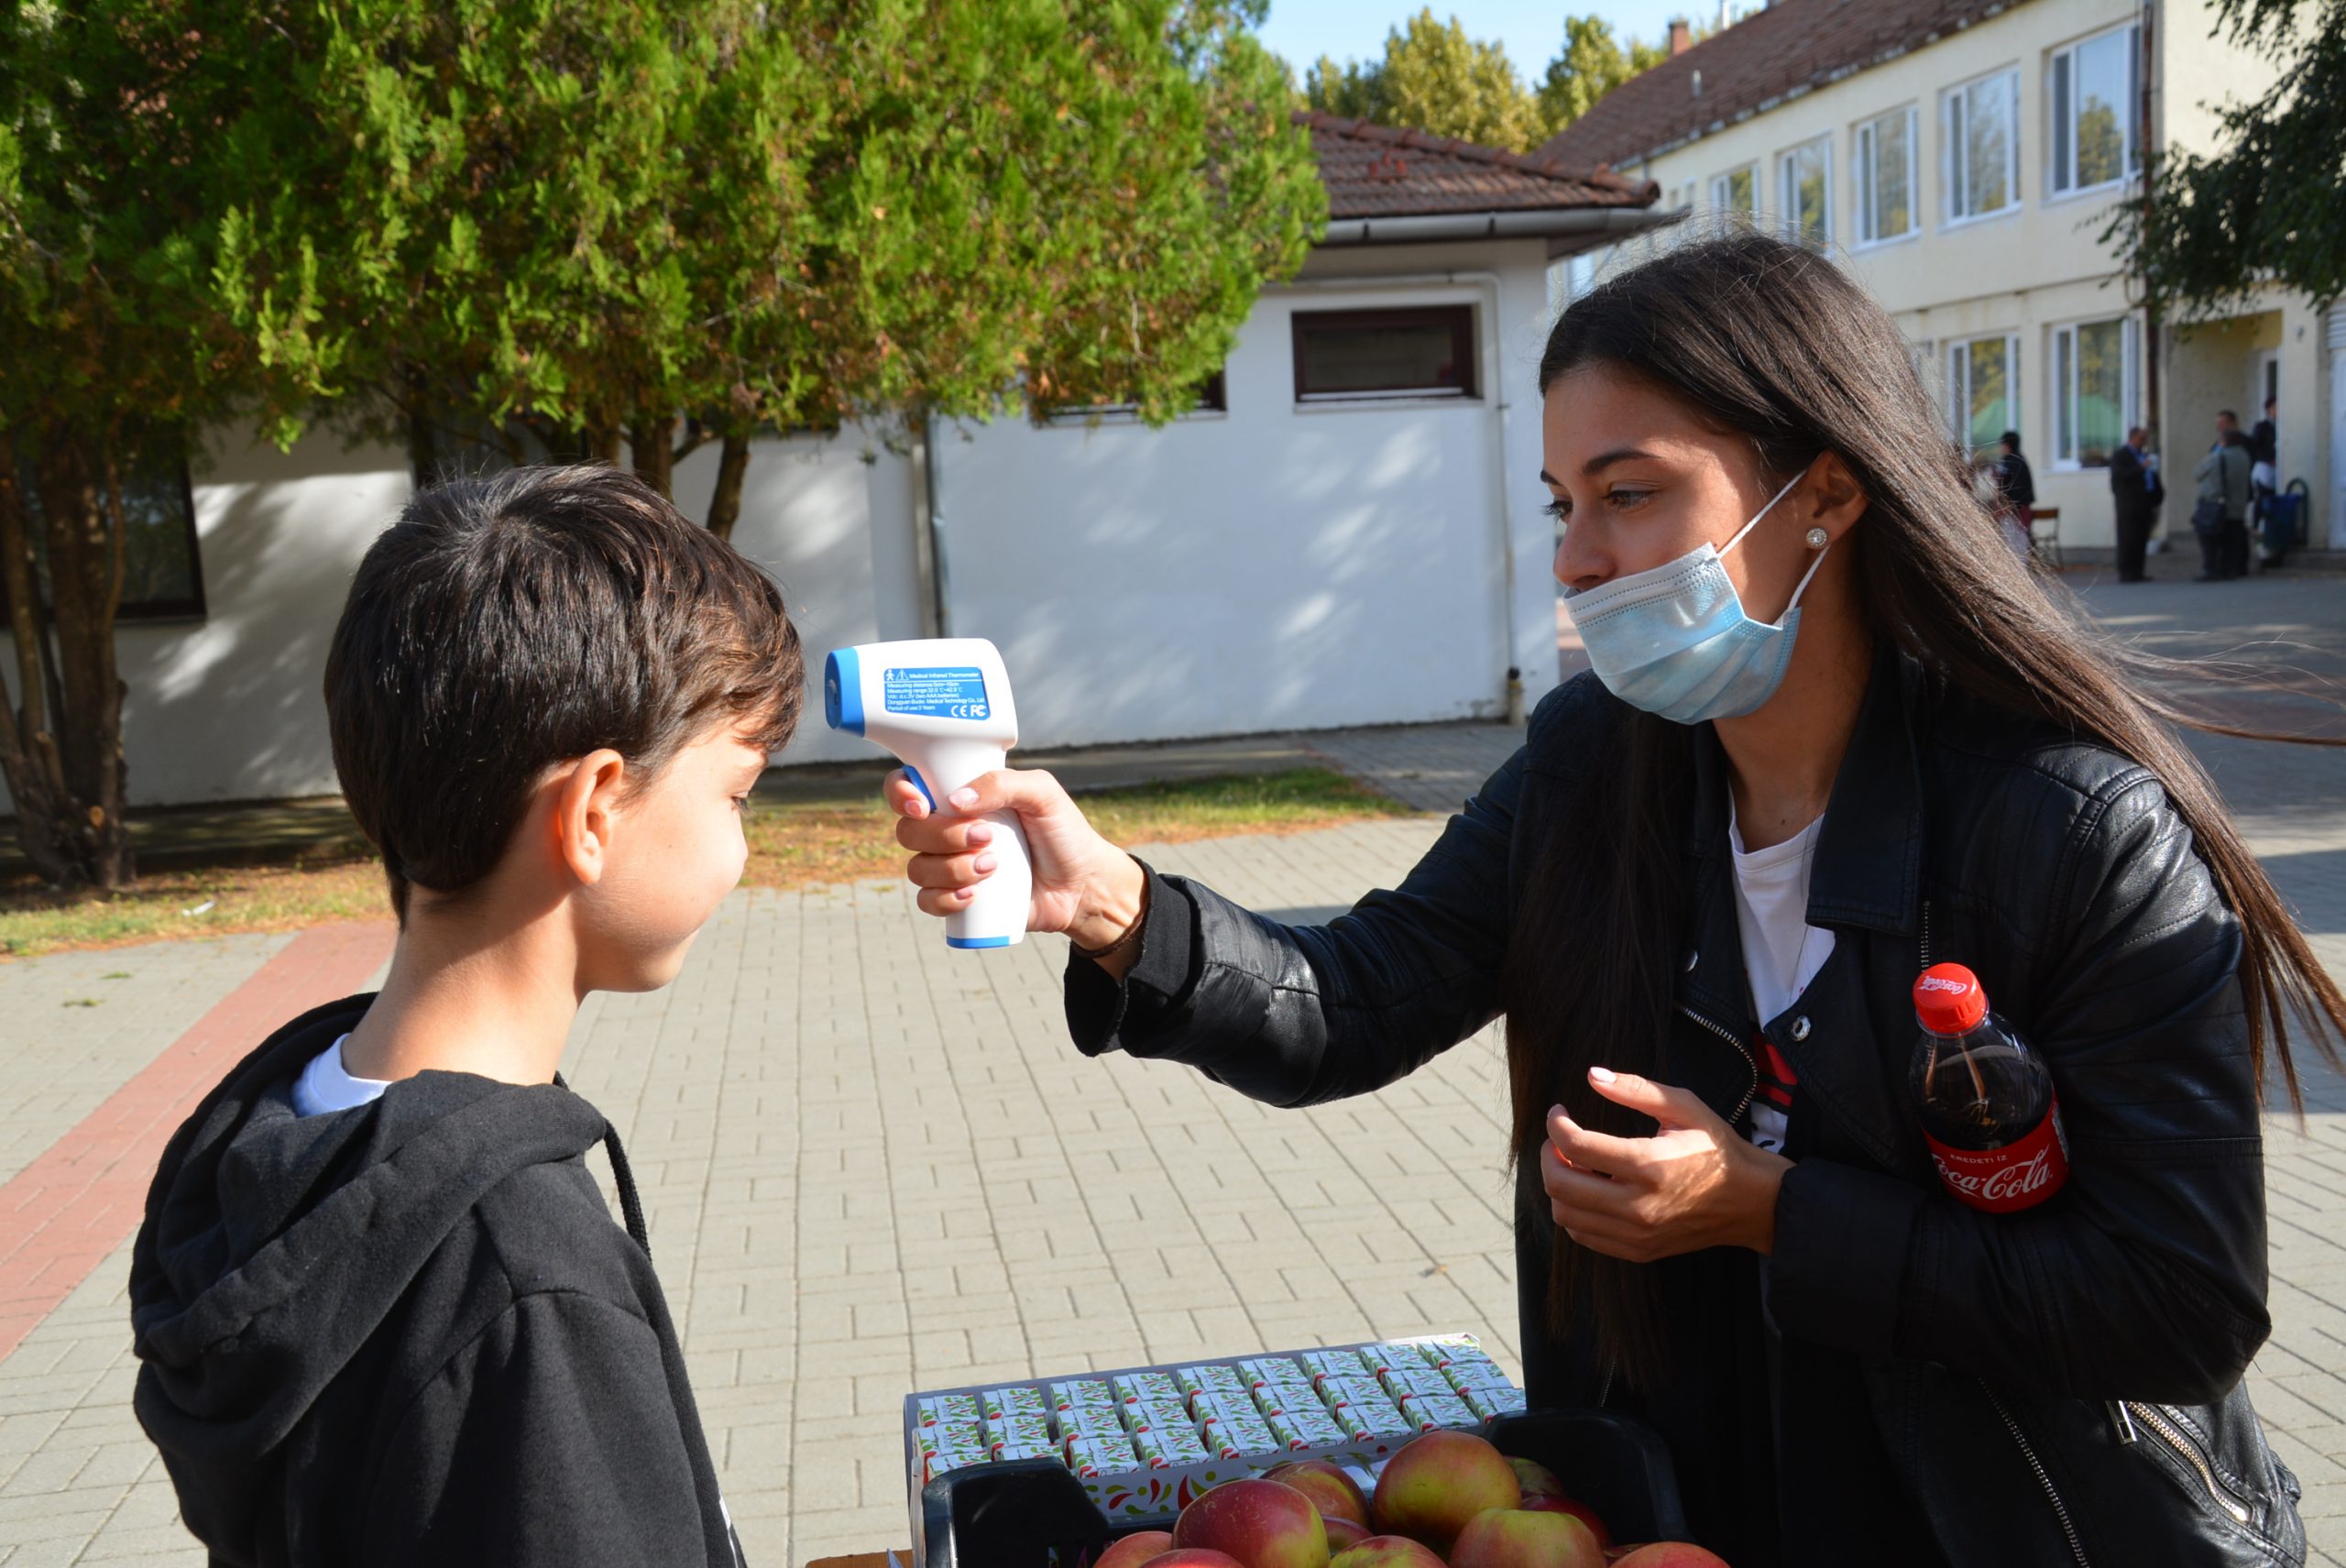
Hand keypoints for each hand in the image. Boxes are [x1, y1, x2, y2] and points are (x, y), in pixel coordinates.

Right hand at [886, 767, 1146, 967]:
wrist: (1082, 884)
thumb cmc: (1064, 832)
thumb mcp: (1043, 794)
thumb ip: (1002, 784)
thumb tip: (955, 802)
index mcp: (959, 796)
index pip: (907, 787)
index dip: (900, 793)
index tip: (922, 804)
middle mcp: (946, 829)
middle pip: (908, 831)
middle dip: (942, 835)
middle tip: (987, 837)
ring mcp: (949, 866)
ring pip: (917, 868)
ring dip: (951, 869)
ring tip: (994, 867)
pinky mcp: (957, 900)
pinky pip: (927, 901)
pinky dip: (945, 899)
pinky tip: (974, 896)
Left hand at [1540, 1066, 1791, 1261]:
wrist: (1753, 1202)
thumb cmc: (1718, 1148)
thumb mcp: (1684, 1107)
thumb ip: (1635, 1089)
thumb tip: (1592, 1075)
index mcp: (1649, 1165)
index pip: (1576, 1146)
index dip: (1556, 1125)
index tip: (1559, 1112)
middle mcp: (1639, 1205)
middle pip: (1560, 1185)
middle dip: (1548, 1156)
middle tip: (1559, 1140)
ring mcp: (1637, 1234)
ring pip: (1565, 1214)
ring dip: (1559, 1185)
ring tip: (1576, 1164)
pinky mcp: (1639, 1251)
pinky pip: (1584, 1236)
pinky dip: (1575, 1211)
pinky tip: (1590, 1190)